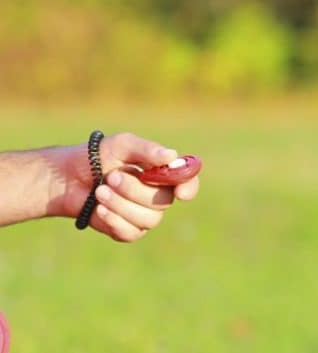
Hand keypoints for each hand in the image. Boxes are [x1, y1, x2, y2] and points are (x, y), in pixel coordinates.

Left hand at [49, 132, 199, 241]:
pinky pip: (132, 232)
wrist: (66, 178)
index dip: (189, 187)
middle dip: (135, 190)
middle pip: (164, 201)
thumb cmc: (96, 156)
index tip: (180, 192)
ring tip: (100, 192)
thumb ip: (147, 150)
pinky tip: (99, 209)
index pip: (188, 181)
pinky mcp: (128, 230)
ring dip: (121, 205)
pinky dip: (114, 221)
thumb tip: (172, 156)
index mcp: (162, 172)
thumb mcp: (121, 145)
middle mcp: (158, 194)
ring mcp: (144, 214)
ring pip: (149, 219)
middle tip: (112, 177)